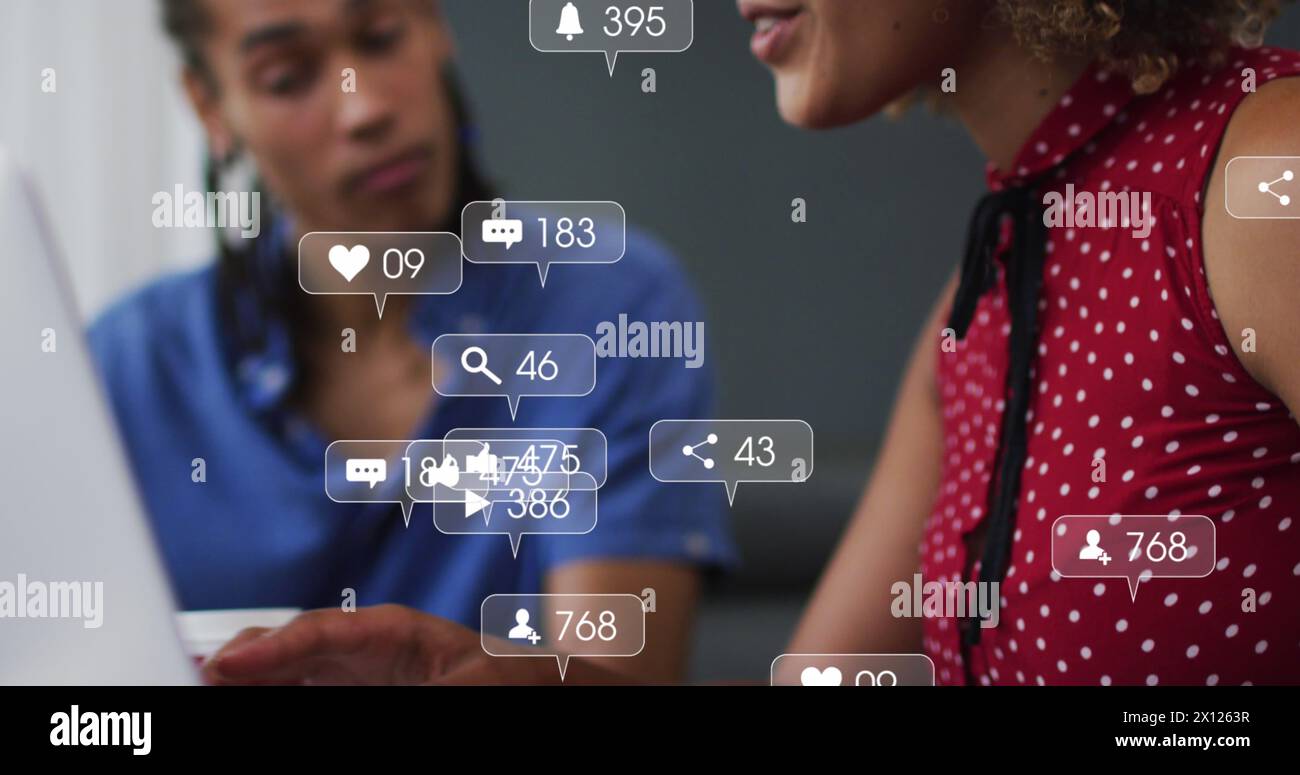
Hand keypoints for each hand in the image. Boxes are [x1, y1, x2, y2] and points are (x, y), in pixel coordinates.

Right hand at [201, 604, 556, 685]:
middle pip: (287, 649)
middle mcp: (362, 651)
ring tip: (200, 683)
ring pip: (283, 672)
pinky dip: (265, 689)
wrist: (537, 687)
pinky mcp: (347, 691)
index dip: (273, 649)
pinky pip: (297, 686)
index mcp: (394, 631)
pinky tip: (234, 692)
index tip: (230, 666)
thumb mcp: (474, 684)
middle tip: (195, 677)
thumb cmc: (514, 678)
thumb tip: (341, 674)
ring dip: (244, 679)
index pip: (321, 631)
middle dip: (239, 662)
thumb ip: (425, 690)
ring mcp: (350, 676)